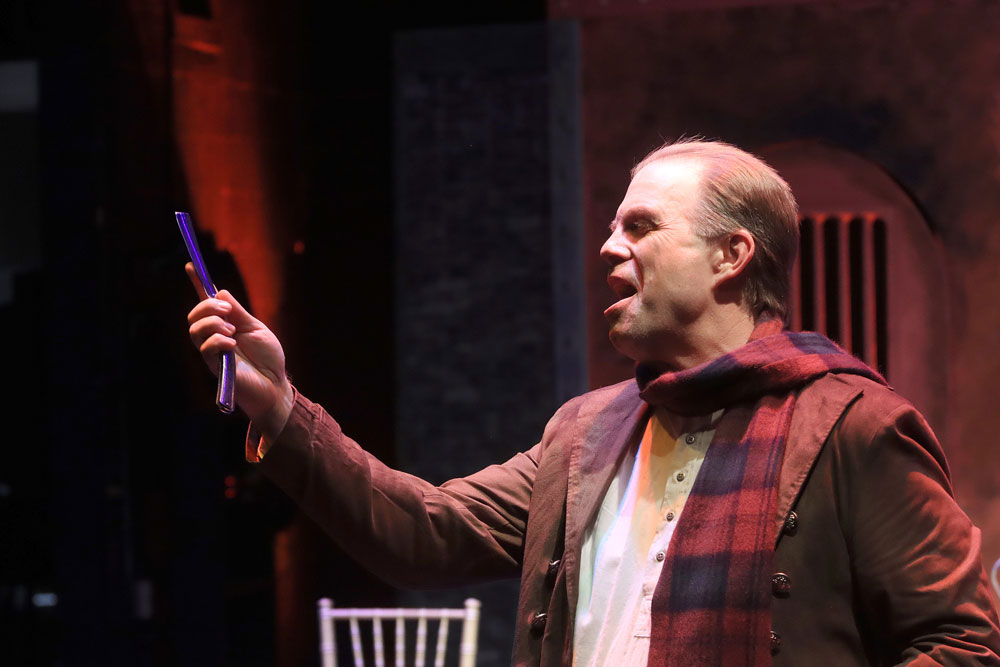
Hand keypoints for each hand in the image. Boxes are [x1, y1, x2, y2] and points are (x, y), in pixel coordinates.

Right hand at [185, 263, 293, 439]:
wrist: (275, 384)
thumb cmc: (268, 358)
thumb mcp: (256, 328)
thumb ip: (238, 312)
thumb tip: (220, 292)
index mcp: (226, 324)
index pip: (206, 302)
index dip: (198, 284)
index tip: (190, 265)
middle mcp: (215, 337)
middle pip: (195, 315)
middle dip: (208, 307)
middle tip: (228, 312)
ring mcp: (213, 352)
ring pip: (195, 330)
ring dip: (213, 324)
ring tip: (232, 332)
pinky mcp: (215, 366)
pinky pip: (205, 348)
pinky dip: (218, 340)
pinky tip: (232, 346)